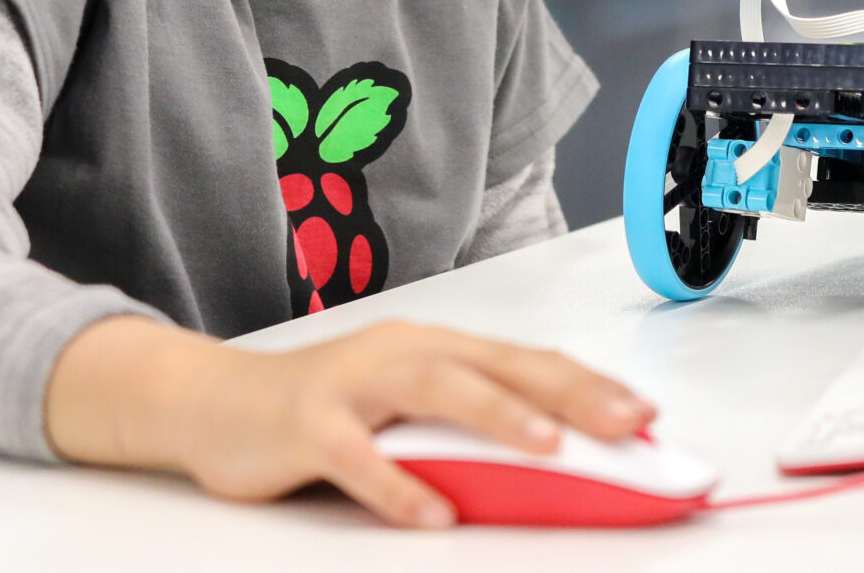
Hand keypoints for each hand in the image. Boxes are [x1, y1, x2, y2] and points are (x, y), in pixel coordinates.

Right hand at [44, 315, 653, 526]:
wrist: (215, 403)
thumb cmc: (323, 412)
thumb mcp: (402, 414)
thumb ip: (462, 430)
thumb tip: (552, 461)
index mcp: (436, 348)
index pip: (527, 361)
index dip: (589, 384)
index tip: (648, 413)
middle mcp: (404, 353)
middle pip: (499, 367)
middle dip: (571, 395)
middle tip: (630, 425)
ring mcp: (354, 385)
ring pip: (438, 393)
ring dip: (499, 419)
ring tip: (551, 450)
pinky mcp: (308, 426)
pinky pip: (359, 457)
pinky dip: (398, 487)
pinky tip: (434, 515)